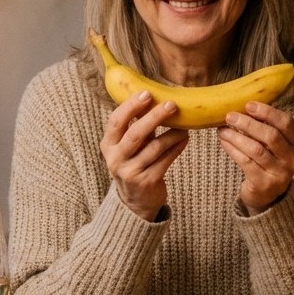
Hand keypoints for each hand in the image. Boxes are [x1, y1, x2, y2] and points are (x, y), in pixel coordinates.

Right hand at [100, 90, 188, 220]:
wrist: (135, 201)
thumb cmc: (134, 163)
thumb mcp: (128, 146)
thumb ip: (136, 125)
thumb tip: (152, 96)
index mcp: (108, 145)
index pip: (116, 121)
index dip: (130, 106)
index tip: (147, 93)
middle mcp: (115, 159)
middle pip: (135, 134)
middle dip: (154, 117)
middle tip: (171, 104)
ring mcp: (130, 172)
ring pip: (155, 147)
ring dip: (173, 134)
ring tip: (185, 125)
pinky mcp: (147, 182)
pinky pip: (165, 160)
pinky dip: (177, 147)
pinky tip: (185, 139)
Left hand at [217, 101, 293, 213]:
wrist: (266, 195)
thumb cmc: (268, 161)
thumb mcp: (275, 145)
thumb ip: (267, 127)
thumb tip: (244, 105)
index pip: (286, 123)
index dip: (267, 112)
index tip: (248, 105)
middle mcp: (293, 160)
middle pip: (271, 135)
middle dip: (248, 123)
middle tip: (230, 116)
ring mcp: (280, 174)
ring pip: (256, 149)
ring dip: (236, 136)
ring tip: (222, 129)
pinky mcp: (264, 184)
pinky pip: (246, 162)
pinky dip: (232, 149)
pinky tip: (224, 141)